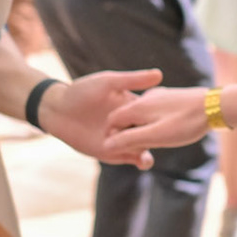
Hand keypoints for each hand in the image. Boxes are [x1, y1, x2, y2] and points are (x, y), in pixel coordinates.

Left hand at [39, 69, 163, 166]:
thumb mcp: (108, 82)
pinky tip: (142, 161)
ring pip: (140, 148)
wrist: (56, 108)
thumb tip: (160, 75)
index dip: (165, 116)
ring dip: (148, 152)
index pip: (153, 114)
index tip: (180, 117)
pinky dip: (135, 160)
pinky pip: (126, 157)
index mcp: (132, 107)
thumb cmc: (81, 91)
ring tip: (152, 156)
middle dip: (161, 138)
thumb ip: (133, 80)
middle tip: (172, 140)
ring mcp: (119, 139)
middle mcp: (128, 124)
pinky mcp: (108, 152)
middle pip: (150, 133)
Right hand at [104, 87, 210, 157]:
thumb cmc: (186, 123)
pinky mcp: (172, 98)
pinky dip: (153, 122)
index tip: (118, 149)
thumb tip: (107, 145)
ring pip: (141, 114)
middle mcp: (145, 98)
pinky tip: (166, 131)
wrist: (216, 106)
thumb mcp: (155, 136)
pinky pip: (154, 111)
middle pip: (125, 116)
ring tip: (152, 142)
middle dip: (126, 133)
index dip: (111, 135)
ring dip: (140, 128)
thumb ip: (130, 140)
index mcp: (137, 106)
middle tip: (136, 149)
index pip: (113, 120)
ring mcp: (160, 96)